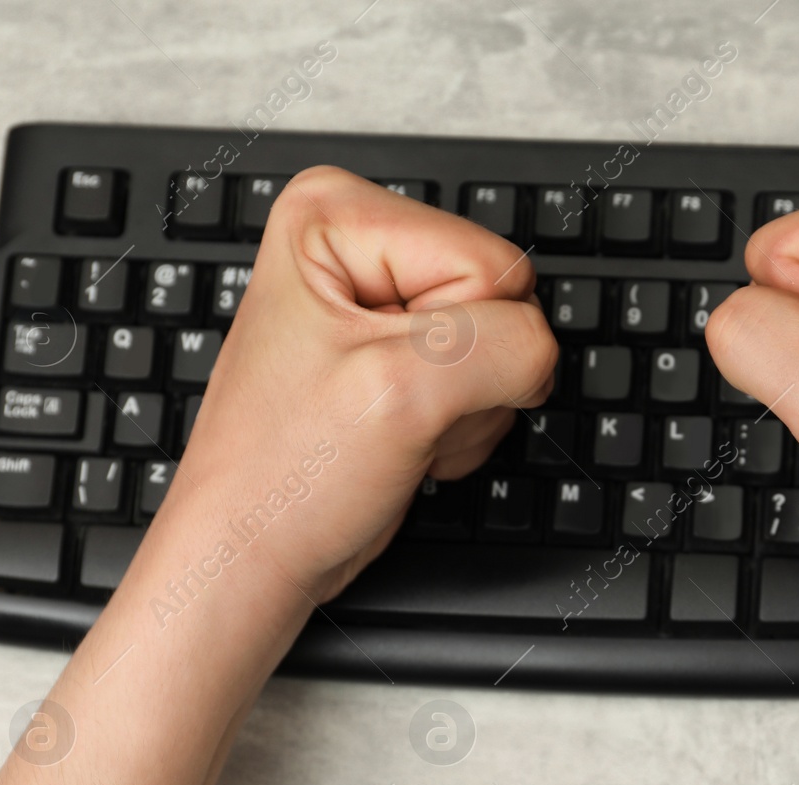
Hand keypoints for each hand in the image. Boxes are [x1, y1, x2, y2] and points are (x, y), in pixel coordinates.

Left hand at [159, 166, 555, 602]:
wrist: (255, 554)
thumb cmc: (283, 477)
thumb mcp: (405, 392)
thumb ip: (505, 349)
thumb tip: (543, 350)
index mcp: (336, 215)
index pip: (490, 264)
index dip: (462, 343)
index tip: (391, 379)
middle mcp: (358, 248)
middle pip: (499, 301)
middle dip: (466, 378)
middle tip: (396, 412)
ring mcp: (383, 306)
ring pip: (501, 348)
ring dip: (462, 412)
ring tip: (390, 430)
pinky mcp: (402, 358)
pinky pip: (487, 381)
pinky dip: (458, 428)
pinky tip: (401, 439)